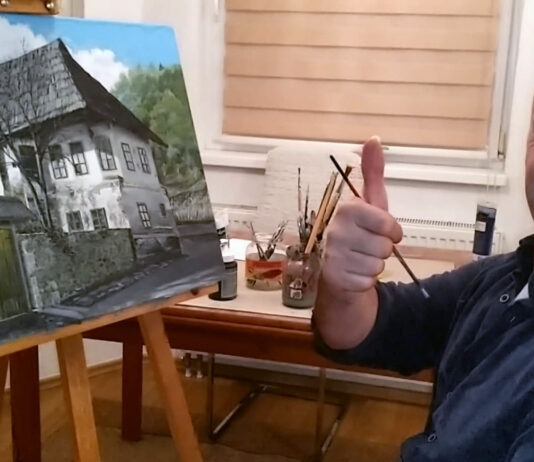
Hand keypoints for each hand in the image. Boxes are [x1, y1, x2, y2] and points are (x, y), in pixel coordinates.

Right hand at [322, 136, 402, 292]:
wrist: (337, 270)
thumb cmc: (358, 234)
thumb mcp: (370, 203)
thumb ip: (372, 173)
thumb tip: (374, 139)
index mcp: (346, 210)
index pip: (388, 224)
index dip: (392, 231)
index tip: (382, 231)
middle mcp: (336, 230)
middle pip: (385, 246)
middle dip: (382, 249)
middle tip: (368, 247)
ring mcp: (333, 255)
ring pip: (378, 264)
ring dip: (374, 265)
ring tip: (360, 259)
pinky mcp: (334, 278)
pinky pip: (368, 281)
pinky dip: (366, 280)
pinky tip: (354, 273)